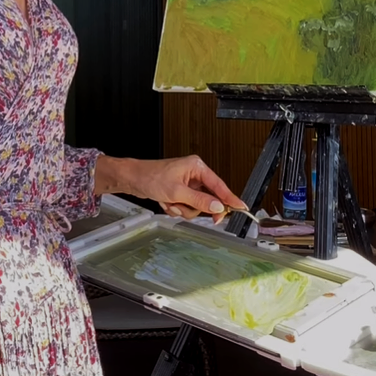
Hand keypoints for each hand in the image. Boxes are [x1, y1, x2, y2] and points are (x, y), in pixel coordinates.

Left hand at [96, 155, 246, 223]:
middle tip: (183, 207)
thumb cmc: (151, 177)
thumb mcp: (176, 192)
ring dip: (182, 209)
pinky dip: (176, 208)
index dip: (230, 198)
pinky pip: (186, 207)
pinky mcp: (181, 192)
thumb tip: (217, 207)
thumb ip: (199, 201)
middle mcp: (195, 174)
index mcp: (197, 167)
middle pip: (208, 199)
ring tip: (169, 202)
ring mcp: (188, 184)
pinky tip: (166, 202)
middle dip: (193, 206)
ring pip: (196, 206)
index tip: (242, 207)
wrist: (133, 179)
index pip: (219, 186)